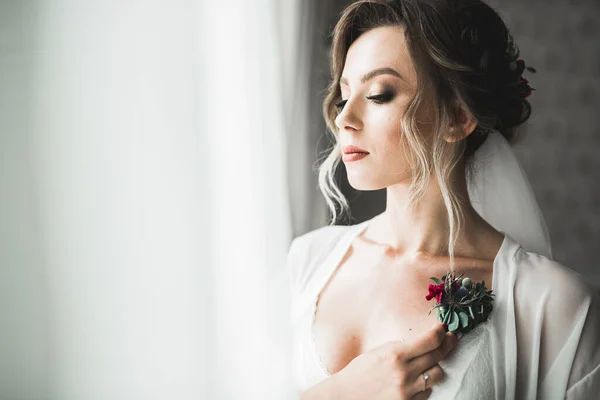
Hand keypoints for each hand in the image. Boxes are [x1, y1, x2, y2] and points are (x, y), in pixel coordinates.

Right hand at [301, 323, 457, 399]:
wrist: (346, 395)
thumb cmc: (360, 371)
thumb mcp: (379, 352)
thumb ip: (402, 348)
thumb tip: (424, 342)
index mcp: (395, 354)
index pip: (429, 341)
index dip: (441, 333)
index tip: (444, 329)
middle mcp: (404, 372)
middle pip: (438, 356)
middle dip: (447, 344)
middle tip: (450, 339)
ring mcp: (407, 390)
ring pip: (438, 374)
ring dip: (436, 367)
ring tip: (431, 362)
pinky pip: (427, 391)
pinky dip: (425, 385)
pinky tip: (417, 380)